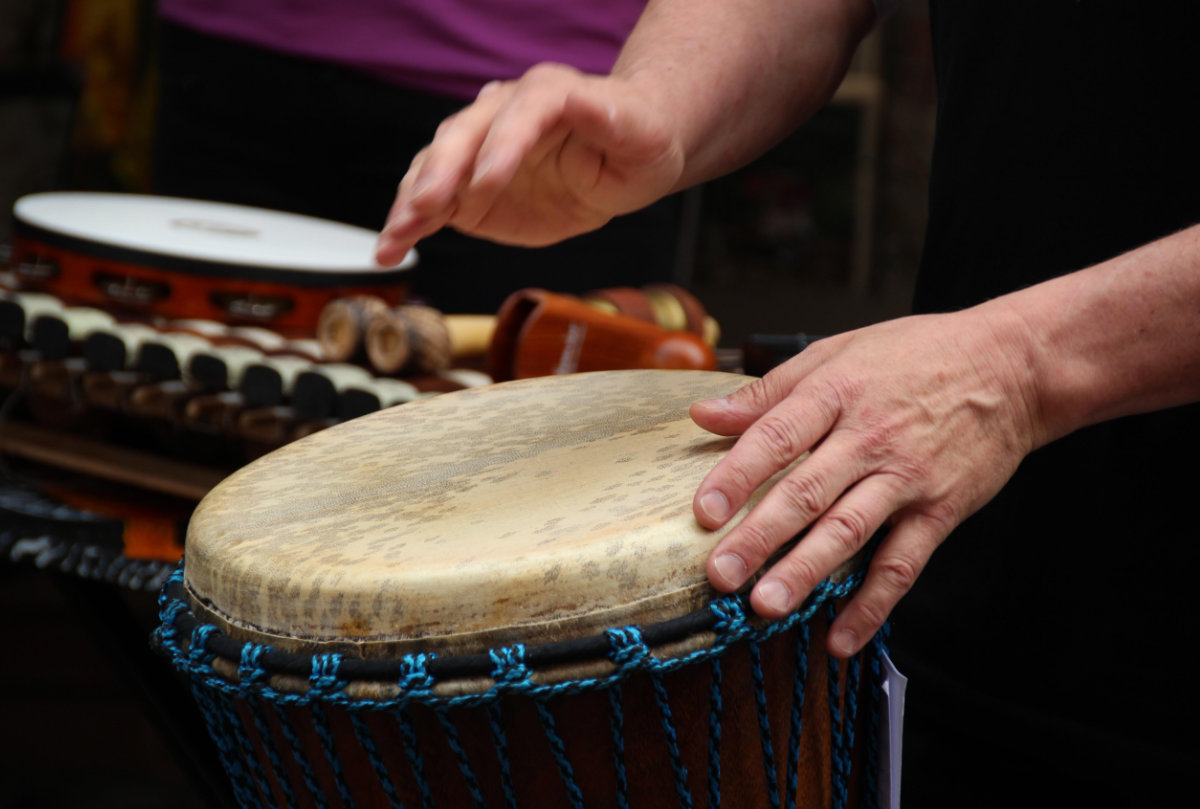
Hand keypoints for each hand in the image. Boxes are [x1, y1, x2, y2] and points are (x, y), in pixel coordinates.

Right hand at [375, 63, 685, 265]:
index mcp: (548, 94)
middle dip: (441, 172)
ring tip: (393, 237)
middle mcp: (502, 114)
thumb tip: (590, 103)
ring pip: (435, 168)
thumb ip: (610, 119)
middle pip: (462, 136)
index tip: (487, 184)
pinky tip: (388, 250)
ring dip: (411, 203)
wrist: (619, 160)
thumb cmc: (635, 140)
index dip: (501, 145)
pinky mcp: (467, 190)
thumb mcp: (638, 132)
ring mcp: (478, 152)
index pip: (520, 113)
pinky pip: (431, 206)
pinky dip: (408, 227)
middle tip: (427, 207)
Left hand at [692, 306, 1045, 656]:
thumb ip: (768, 392)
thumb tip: (703, 413)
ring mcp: (906, 478)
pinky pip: (902, 563)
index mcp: (836, 393)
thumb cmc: (915, 355)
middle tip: (722, 575)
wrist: (1011, 367)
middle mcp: (869, 438)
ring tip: (768, 605)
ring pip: (850, 531)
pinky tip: (842, 638)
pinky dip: (873, 604)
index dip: (737, 476)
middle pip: (807, 492)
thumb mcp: (836, 352)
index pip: (777, 437)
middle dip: (760, 537)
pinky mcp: (940, 510)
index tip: (704, 513)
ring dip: (807, 572)